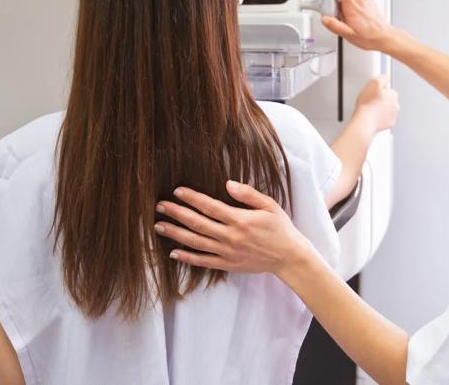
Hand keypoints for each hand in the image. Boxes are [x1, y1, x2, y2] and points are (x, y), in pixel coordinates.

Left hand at [154, 181, 314, 277]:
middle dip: (176, 213)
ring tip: (159, 226)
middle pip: (197, 223)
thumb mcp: (269, 205)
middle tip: (160, 206)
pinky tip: (173, 252)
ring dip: (175, 234)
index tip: (177, 191)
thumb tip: (227, 184)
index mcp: (240, 219)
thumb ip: (248, 194)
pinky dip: (187, 257)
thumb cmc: (280, 228)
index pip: (210, 206)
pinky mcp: (228, 265)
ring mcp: (227, 252)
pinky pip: (203, 261)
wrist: (289, 257)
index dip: (192, 198)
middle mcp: (230, 236)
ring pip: (195, 242)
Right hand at [319, 0, 403, 52]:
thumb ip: (335, 26)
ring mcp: (365, 1)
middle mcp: (360, 1)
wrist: (385, 37)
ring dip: (343, 8)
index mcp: (353, 8)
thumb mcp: (349, 35)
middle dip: (334, 5)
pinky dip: (351, 8)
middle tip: (335, 17)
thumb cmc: (370, 37)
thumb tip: (325, 19)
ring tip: (348, 22)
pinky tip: (355, 20)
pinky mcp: (369, 3)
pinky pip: (355, 2)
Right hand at [353, 75, 398, 131]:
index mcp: (393, 95)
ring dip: (382, 108)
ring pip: (388, 109)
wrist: (365, 121)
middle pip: (389, 100)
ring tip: (371, 109)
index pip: (389, 90)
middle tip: (372, 101)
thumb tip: (386, 78)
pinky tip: (374, 116)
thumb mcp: (373, 83)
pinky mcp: (389, 124)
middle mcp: (395, 105)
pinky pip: (386, 119)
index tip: (374, 93)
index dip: (380, 90)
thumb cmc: (367, 105)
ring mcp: (393, 115)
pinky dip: (381, 118)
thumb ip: (382, 78)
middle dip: (382, 100)